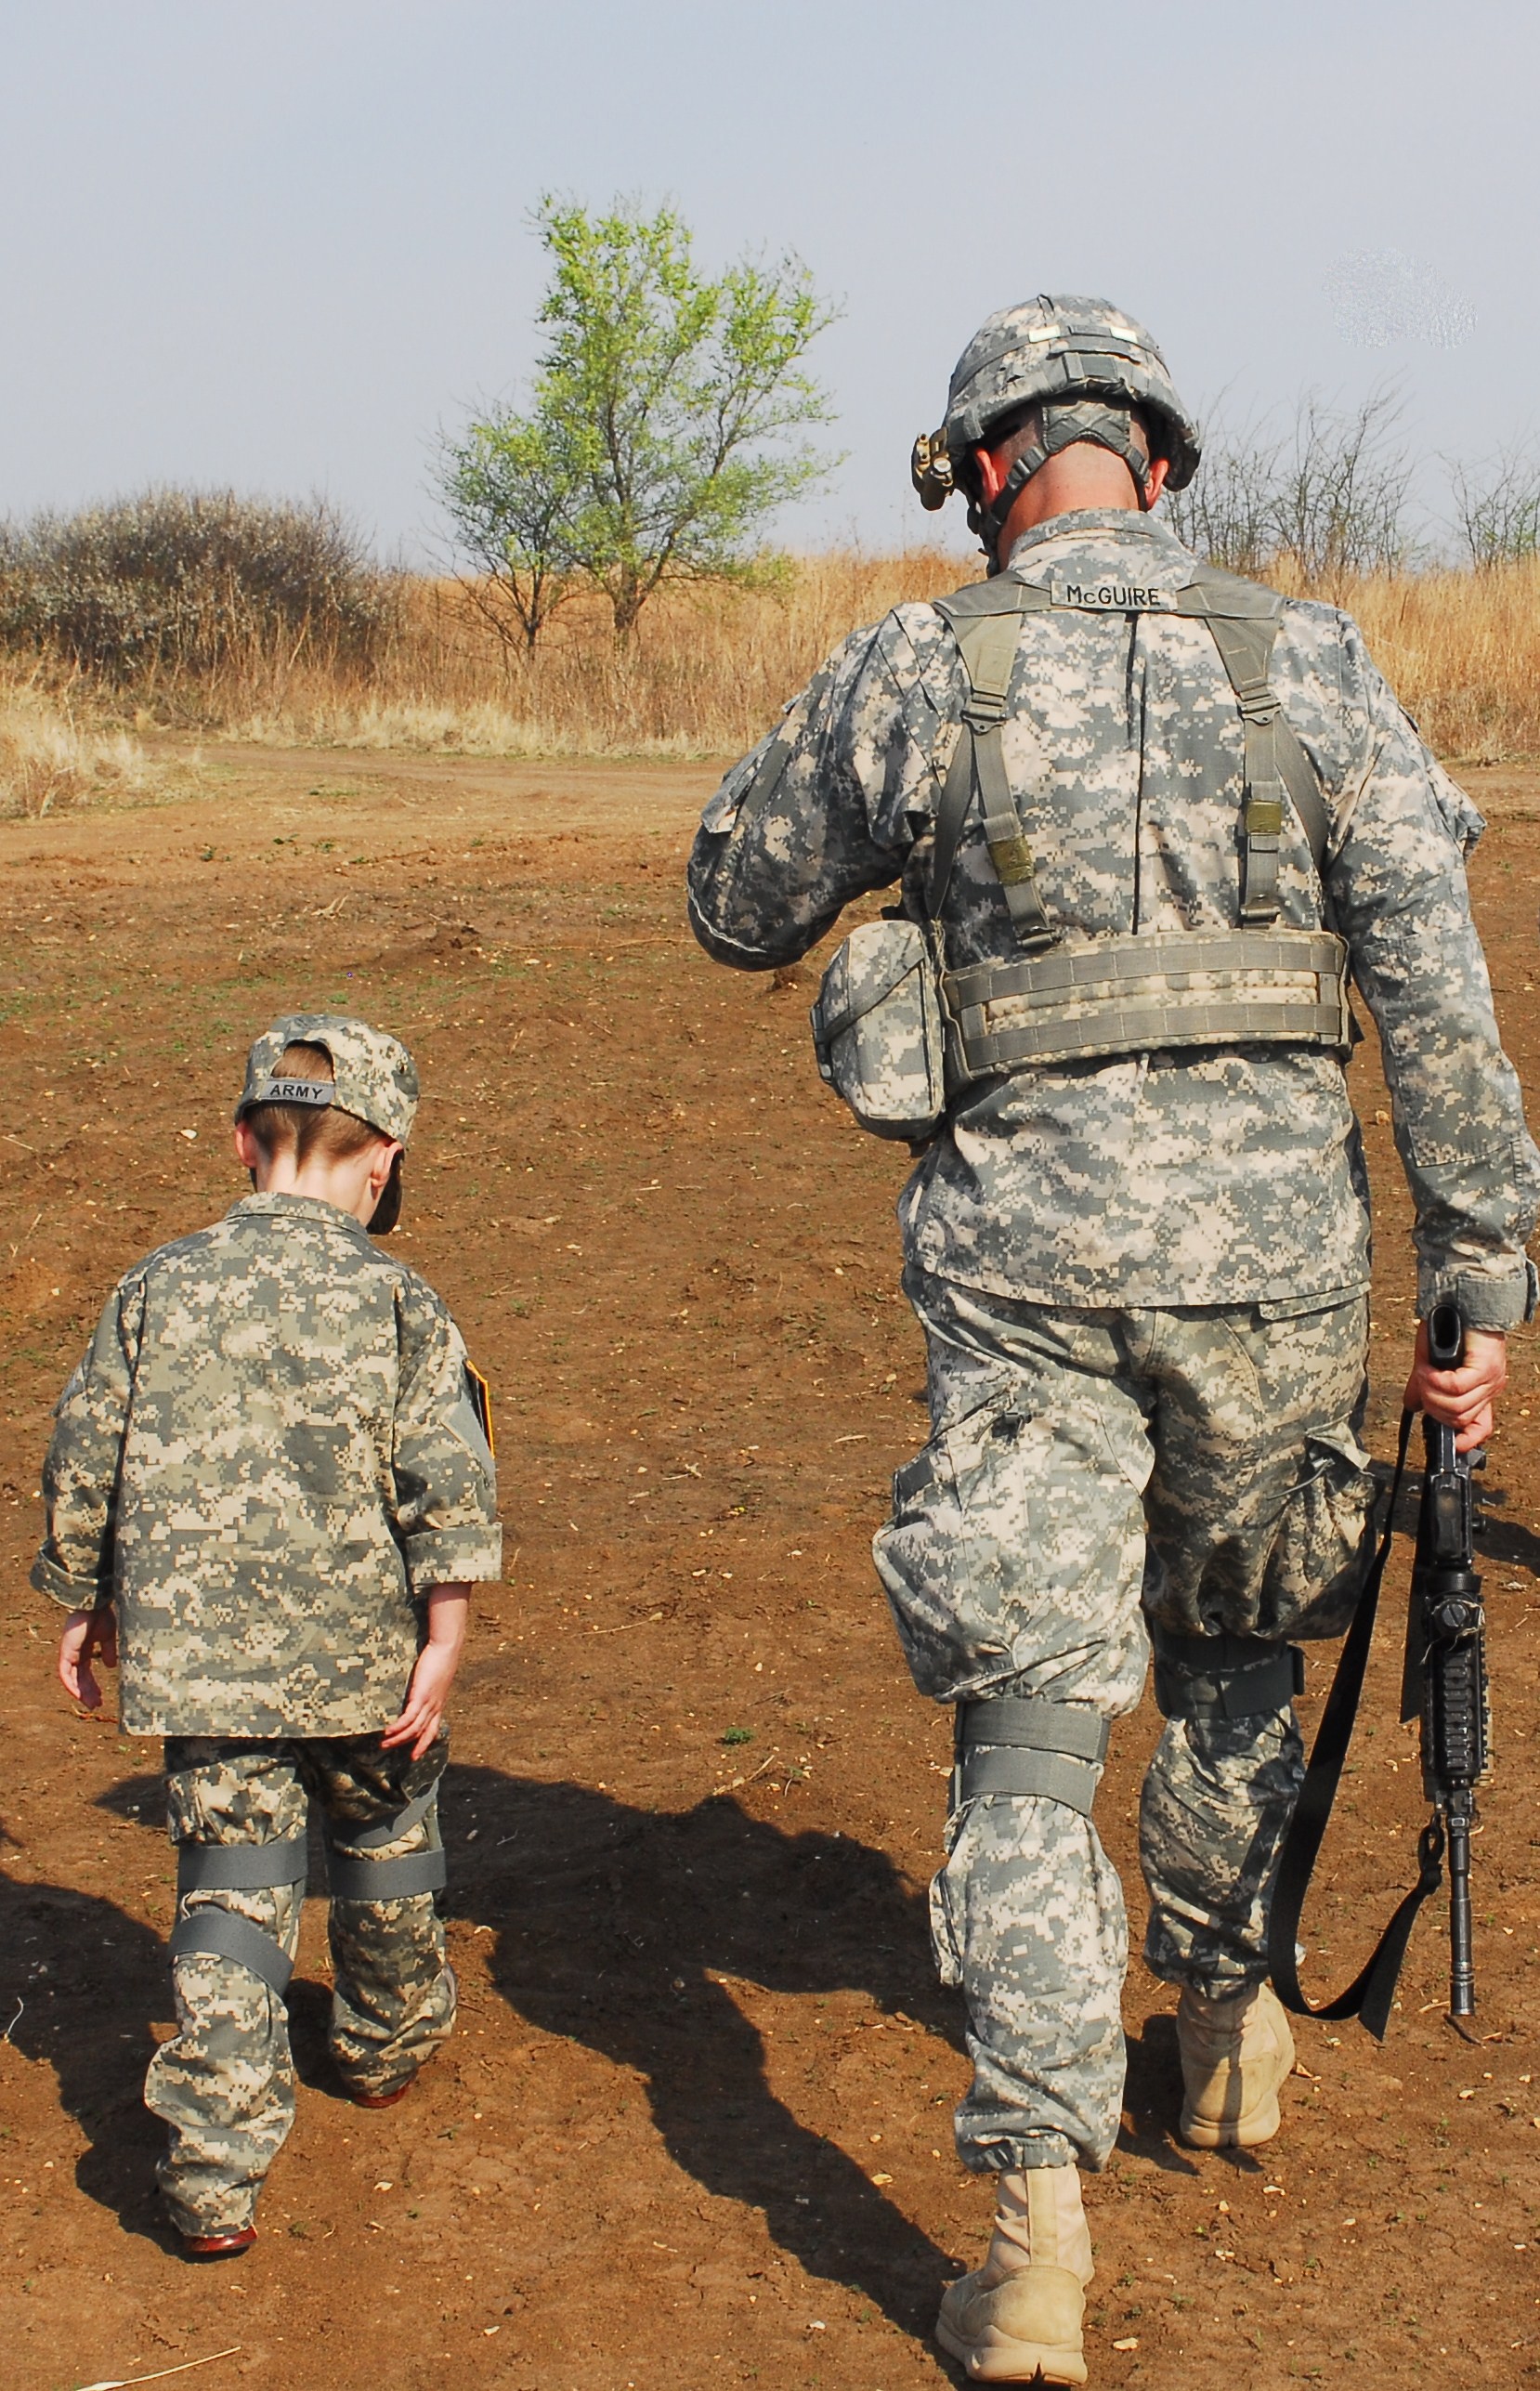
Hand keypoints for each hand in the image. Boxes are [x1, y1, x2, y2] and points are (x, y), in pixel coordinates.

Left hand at [58, 1607, 116, 1708]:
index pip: (85, 1673)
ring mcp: (68, 1653)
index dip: (92, 1686)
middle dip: (88, 1692)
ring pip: (71, 1679)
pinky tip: (79, 1695)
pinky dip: (71, 1685)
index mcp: (84, 1649)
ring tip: (92, 1703)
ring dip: (81, 1692)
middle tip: (96, 1704)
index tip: (101, 1697)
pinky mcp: (65, 1652)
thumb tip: (111, 1666)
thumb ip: (108, 1651)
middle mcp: (74, 1653)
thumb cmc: (102, 1614)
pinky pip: (64, 1673)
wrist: (95, 1602)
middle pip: (79, 1678)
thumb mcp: (108, 1636)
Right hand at [382, 1585, 468, 1760]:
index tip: (415, 1755)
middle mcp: (435, 1707)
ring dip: (398, 1738)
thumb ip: (426, 1683)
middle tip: (391, 1749)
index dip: (424, 1743)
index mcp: (438, 1703)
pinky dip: (398, 1728)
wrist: (446, 1647)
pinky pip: (408, 1718)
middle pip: (421, 1733)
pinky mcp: (421, 1697)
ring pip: (414, 1729)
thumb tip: (419, 1683)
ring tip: (383, 1743)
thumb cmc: (440, 1657)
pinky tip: (387, 1731)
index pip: (433, 1729)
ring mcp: (429, 1704)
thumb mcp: (433, 1676)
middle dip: (407, 1745)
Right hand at [1403, 1320, 1506, 1452]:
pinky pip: (1455, 1387)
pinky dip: (1435, 1381)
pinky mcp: (1485, 1368)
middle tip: (1421, 1387)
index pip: (1483, 1426)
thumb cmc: (1451, 1328)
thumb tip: (1412, 1405)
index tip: (1453, 1445)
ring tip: (1422, 1375)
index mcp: (1481, 1391)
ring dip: (1431, 1392)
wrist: (1462, 1301)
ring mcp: (1490, 1380)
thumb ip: (1424, 1386)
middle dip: (1432, 1407)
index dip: (1469, 1440)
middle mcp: (1489, 1388)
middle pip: (1458, 1419)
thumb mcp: (1433, 1364)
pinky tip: (1428, 1369)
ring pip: (1456, 1407)